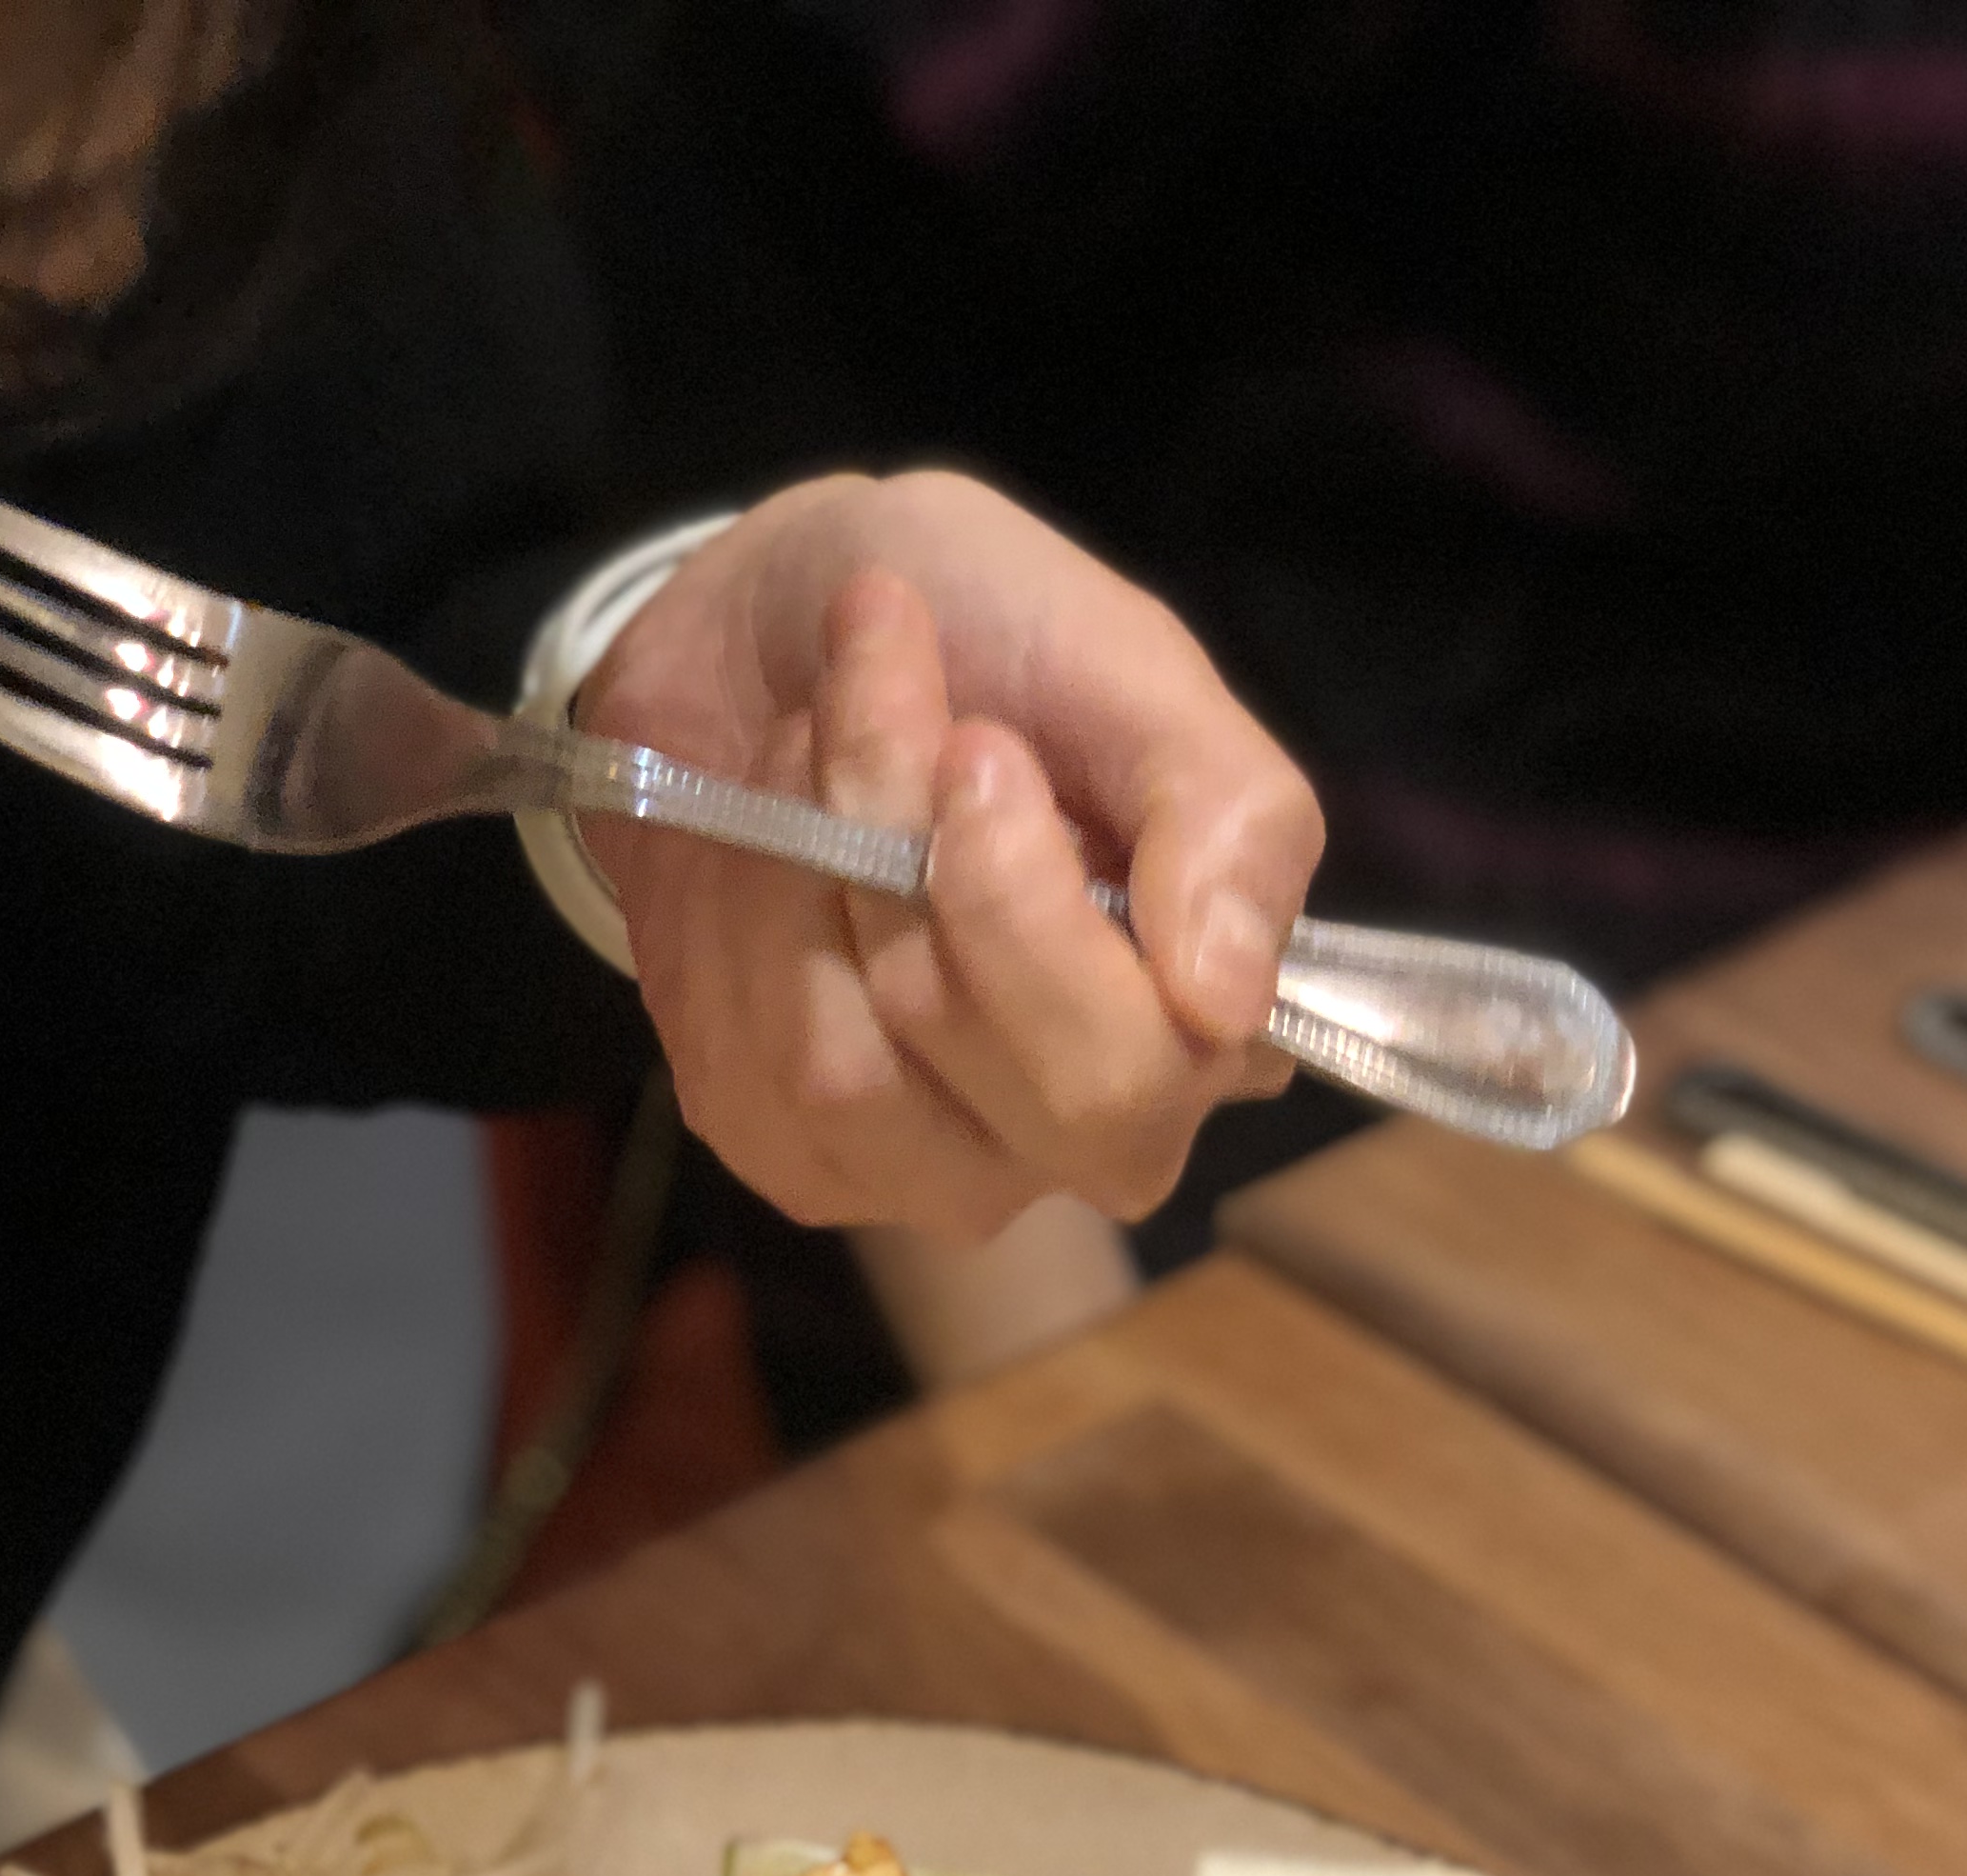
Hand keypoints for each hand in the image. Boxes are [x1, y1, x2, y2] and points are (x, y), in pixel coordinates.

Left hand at [577, 470, 1321, 1239]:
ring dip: (809, 868)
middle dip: (913, 864)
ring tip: (811, 739)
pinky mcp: (788, 1153)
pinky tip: (754, 834)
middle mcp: (1075, 1133)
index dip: (1028, 914)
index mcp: (1196, 1023)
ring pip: (851, 1076)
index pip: (1136, 1072)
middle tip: (881, 696)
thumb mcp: (1129, 665)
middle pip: (997, 1093)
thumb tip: (1230, 1003)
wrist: (768, 618)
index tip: (972, 743)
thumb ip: (1232, 821)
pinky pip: (746, 1068)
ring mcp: (923, 1165)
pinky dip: (734, 912)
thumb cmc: (981, 637)